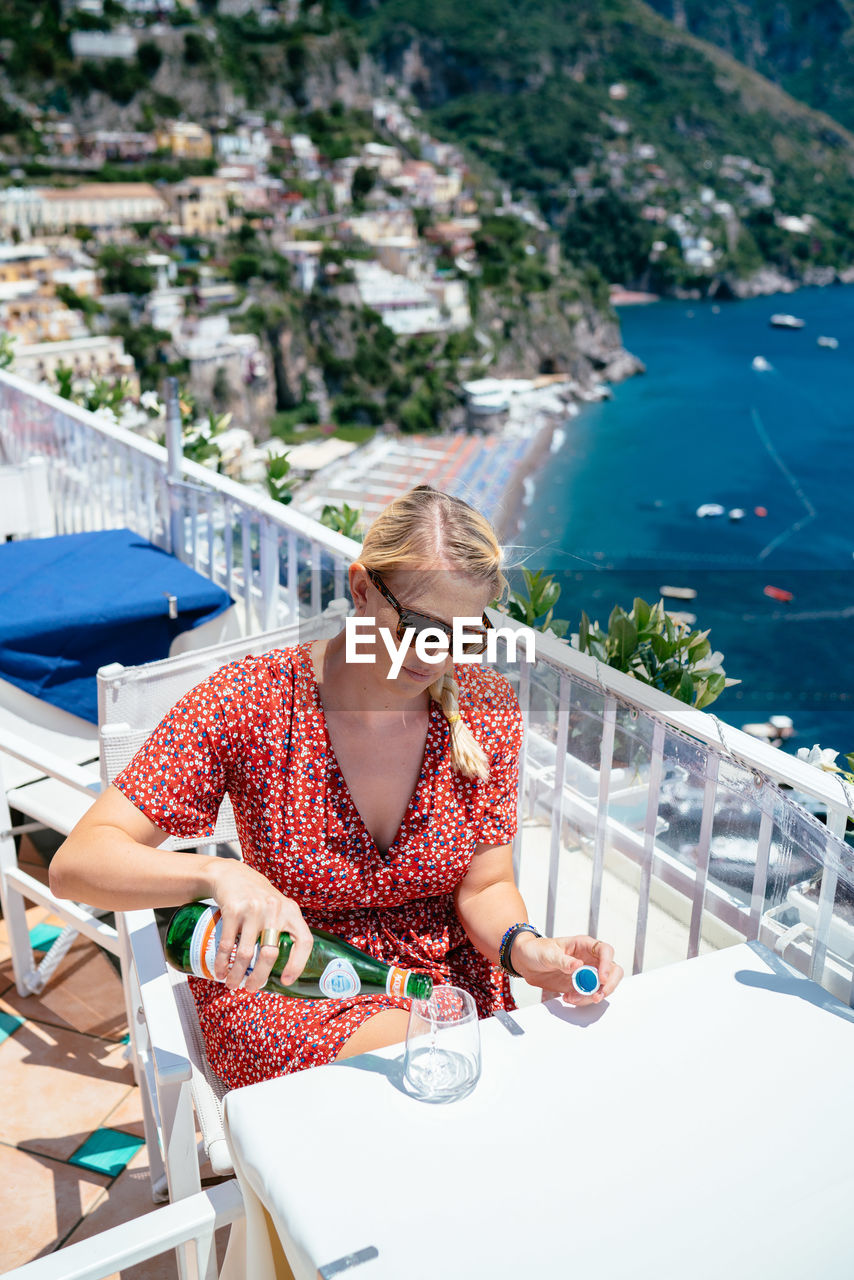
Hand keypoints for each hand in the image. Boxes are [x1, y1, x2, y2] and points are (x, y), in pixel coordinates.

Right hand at [205, 858, 312, 993]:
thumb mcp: (279, 907)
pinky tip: (220, 971)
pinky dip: (223, 962)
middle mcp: (275, 910)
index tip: (286, 981)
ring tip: (232, 984)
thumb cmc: (258, 897)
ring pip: (247, 954)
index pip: (304, 941)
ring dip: (237, 974)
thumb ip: (285, 929)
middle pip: (270, 954)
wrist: (232, 875)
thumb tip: (284, 967)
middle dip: (259, 978)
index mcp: (291, 912)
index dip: (298, 964)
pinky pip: (228, 944)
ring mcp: (254, 910)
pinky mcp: (234, 910)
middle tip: (251, 988)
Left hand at [511, 933, 623, 1005]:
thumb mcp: (547, 953)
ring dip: (592, 996)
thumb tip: (578, 965)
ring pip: (602, 986)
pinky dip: (582, 1000)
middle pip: (612, 970)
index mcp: (584, 945)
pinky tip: (568, 998)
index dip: (607, 964)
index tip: (602, 978)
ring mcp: (586, 973)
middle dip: (609, 985)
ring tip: (572, 998)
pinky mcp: (579, 985)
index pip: (605, 951)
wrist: (525, 962)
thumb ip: (563, 960)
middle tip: (597, 995)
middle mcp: (589, 959)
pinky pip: (588, 995)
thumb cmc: (536, 949)